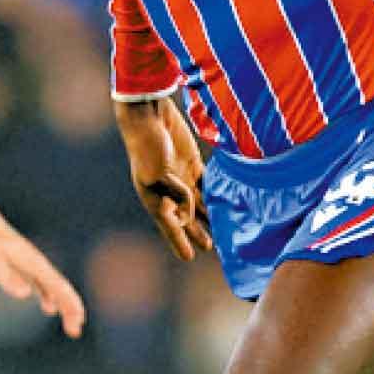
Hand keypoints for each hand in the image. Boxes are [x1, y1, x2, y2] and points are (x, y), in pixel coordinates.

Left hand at [0, 213, 85, 336]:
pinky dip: (50, 298)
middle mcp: (37, 264)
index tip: (78, 321)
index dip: (69, 304)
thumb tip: (26, 294)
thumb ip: (7, 276)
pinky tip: (49, 309)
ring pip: (54, 288)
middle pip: (61, 289)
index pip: (58, 286)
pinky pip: (43, 285)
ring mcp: (31, 266)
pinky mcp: (23, 267)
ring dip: (64, 306)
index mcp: (34, 263)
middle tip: (75, 332)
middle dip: (71, 310)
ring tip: (70, 325)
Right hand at [117, 97, 213, 262]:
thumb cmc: (146, 145)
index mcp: (154, 197)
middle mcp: (168, 191)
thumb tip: (191, 208)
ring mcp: (181, 177)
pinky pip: (206, 183)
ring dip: (209, 215)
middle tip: (210, 247)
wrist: (148, 116)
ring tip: (221, 229)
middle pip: (186, 217)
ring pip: (199, 202)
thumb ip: (175, 192)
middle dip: (197, 232)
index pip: (169, 225)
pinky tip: (226, 202)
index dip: (179, 241)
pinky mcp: (192, 163)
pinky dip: (215, 193)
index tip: (188, 257)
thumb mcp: (156, 172)